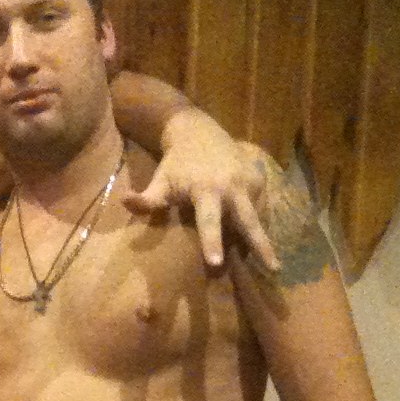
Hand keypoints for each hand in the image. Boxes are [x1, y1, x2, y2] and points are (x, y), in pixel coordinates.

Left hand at [125, 129, 277, 272]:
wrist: (198, 130)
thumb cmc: (175, 163)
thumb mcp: (160, 181)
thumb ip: (146, 198)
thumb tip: (124, 201)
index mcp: (206, 190)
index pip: (209, 221)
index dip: (212, 242)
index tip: (216, 263)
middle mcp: (232, 186)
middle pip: (249, 221)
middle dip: (262, 245)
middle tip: (274, 270)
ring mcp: (249, 181)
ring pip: (257, 217)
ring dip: (263, 240)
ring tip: (271, 265)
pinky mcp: (260, 178)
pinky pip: (260, 207)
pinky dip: (258, 222)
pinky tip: (257, 237)